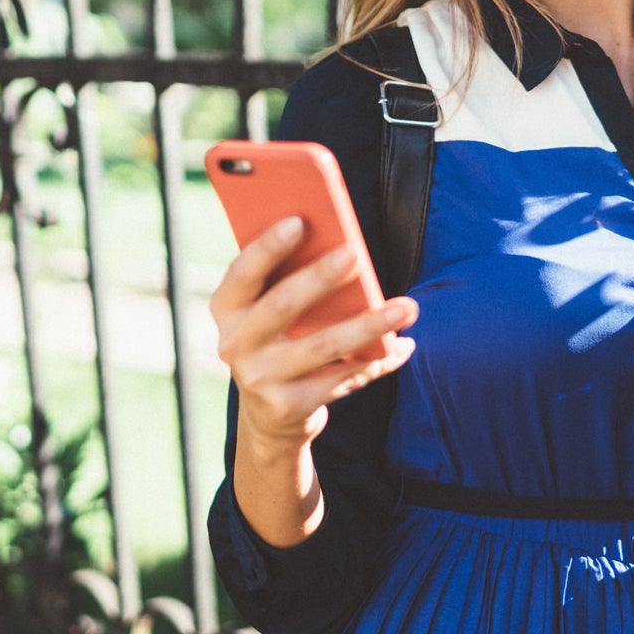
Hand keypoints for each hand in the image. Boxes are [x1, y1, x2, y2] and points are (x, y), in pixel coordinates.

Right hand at [210, 213, 418, 448]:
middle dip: (319, 278)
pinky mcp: (289, 406)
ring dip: (368, 325)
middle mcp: (235, 343)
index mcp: (227, 308)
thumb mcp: (266, 309)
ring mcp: (260, 378)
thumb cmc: (277, 338)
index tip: (299, 221)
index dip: (268, 247)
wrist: (268, 412)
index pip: (243, 272)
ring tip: (406, 307)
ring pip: (322, 346)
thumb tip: (341, 244)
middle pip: (282, 305)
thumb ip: (287, 278)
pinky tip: (403, 344)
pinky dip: (377, 361)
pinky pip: (342, 378)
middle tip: (355, 254)